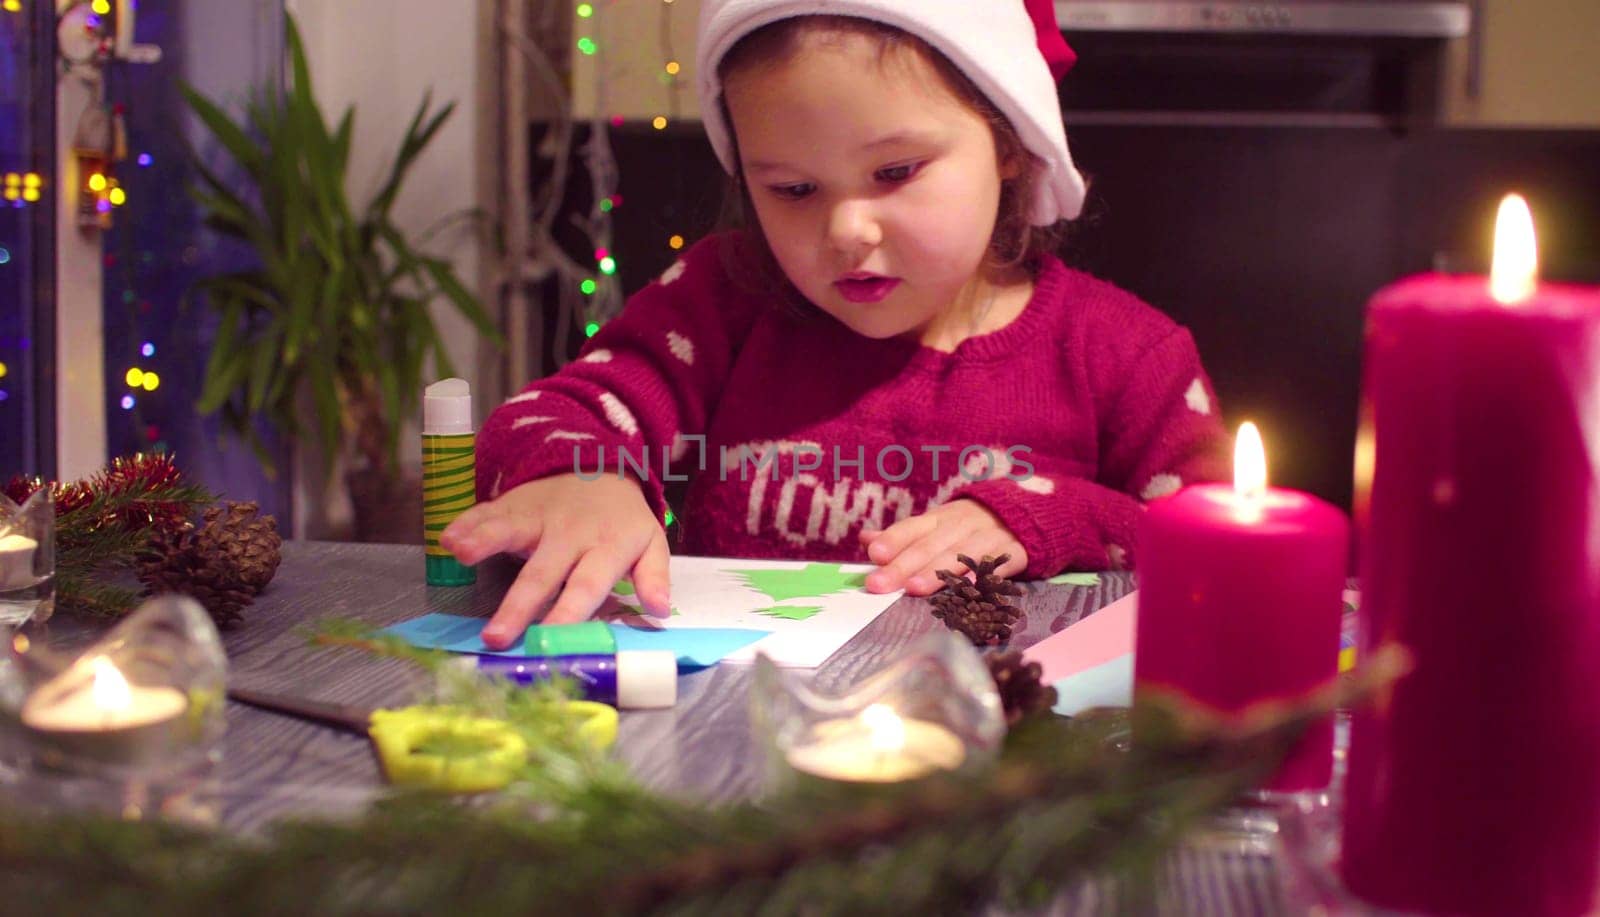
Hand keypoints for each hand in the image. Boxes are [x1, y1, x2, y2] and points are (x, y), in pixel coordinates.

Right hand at [440, 473, 670, 649]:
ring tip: (460, 554)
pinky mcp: (514, 503)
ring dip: (484, 540)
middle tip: (496, 637)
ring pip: (509, 529)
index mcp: (606, 547)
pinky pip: (488, 512)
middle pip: (542, 572)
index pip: (587, 585)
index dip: (569, 613)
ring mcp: (539, 514)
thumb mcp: (650, 542)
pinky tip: (445, 537)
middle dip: (518, 605)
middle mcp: (569, 532)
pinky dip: (466, 522)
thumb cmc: (622, 519)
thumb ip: (653, 575)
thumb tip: (661, 609)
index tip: (551, 640)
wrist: (602, 462)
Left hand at [857, 499, 1026, 594]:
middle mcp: (961, 526)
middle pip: (929, 546)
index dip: (894, 541)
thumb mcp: (935, 525)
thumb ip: (902, 536)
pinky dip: (980, 576)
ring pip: (959, 555)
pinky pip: (996, 565)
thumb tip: (865, 539)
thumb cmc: (967, 528)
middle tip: (879, 584)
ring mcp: (988, 538)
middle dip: (903, 566)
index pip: (912, 528)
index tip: (874, 555)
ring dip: (936, 572)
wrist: (1024, 515)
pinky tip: (964, 588)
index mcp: (939, 518)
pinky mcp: (1013, 553)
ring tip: (913, 589)